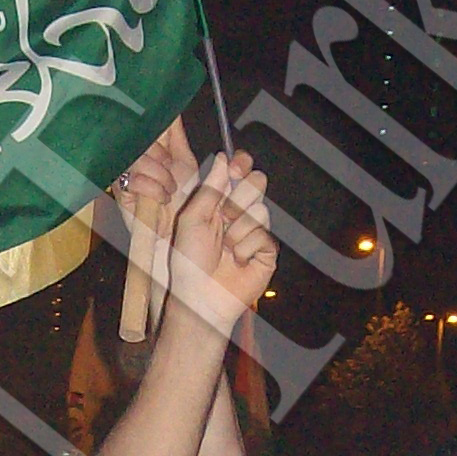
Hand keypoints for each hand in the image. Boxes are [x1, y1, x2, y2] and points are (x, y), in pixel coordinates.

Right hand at [112, 115, 201, 235]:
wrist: (175, 231)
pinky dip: (153, 189)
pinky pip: (134, 179)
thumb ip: (176, 134)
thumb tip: (172, 109)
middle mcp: (134, 156)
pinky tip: (160, 199)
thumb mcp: (184, 161)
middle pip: (140, 140)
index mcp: (148, 146)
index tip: (166, 136)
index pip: (145, 125)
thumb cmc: (182, 201)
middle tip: (170, 169)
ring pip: (139, 159)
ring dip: (160, 176)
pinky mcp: (119, 191)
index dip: (155, 126)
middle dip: (161, 156)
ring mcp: (124, 173)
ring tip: (169, 190)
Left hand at [166, 151, 275, 333]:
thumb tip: (223, 158)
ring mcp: (254, 231)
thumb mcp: (192, 218)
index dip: (242, 165)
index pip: (240, 173)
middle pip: (257, 183)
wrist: (200, 297)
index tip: (237, 166)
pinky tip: (237, 261)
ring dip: (238, 230)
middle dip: (239, 198)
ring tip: (225, 248)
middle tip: (224, 216)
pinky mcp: (267, 251)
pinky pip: (264, 236)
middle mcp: (239, 214)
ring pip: (260, 210)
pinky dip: (246, 248)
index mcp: (219, 203)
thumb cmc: (189, 262)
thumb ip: (210, 188)